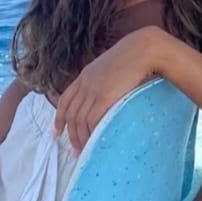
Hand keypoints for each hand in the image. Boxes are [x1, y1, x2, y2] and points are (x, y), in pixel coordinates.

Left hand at [53, 29, 165, 153]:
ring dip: (80, 137)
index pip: (65, 99)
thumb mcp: (113, 66)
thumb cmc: (135, 56)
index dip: (59, 117)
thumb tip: (110, 94)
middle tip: (75, 150)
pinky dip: (91, 132)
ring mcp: (93, 90)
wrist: (143, 49)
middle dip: (70, 134)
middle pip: (71, 113)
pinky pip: (92, 119)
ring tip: (85, 151)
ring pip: (79, 120)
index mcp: (85, 75)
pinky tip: (94, 141)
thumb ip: (106, 79)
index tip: (57, 132)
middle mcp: (85, 83)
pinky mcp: (104, 97)